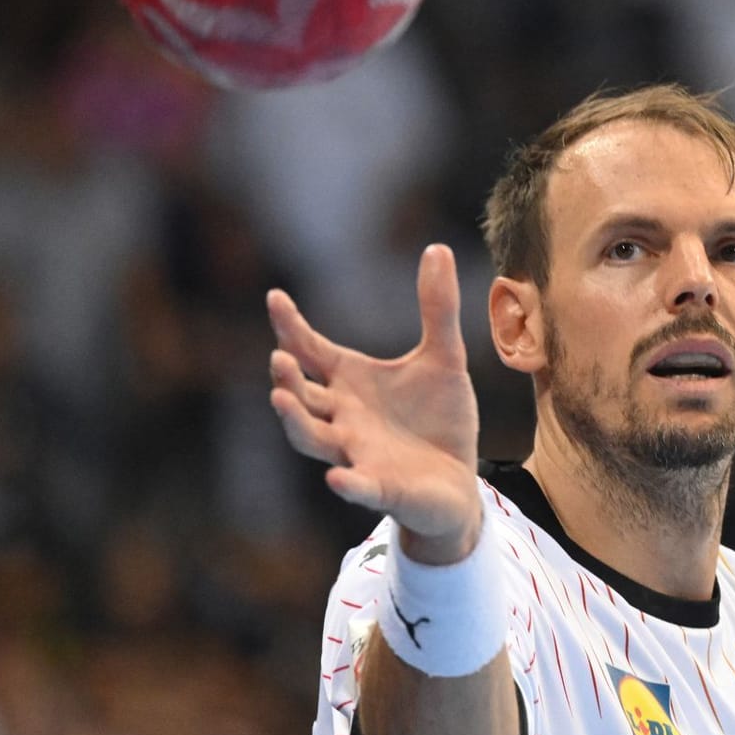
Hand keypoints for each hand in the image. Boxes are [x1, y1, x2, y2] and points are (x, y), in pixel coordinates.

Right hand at [267, 244, 481, 561]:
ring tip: (281, 398)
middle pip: (302, 397)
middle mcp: (343, 417)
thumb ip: (437, 307)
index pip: (310, 351)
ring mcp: (357, 453)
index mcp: (351, 383)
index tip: (275, 298)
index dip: (290, 327)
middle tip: (279, 358)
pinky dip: (347, 482)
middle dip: (287, 379)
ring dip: (295, 421)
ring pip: (313, 440)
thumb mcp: (444, 357)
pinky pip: (358, 486)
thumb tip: (436, 247)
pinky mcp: (381, 487)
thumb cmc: (440, 419)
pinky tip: (338, 477)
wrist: (459, 480)